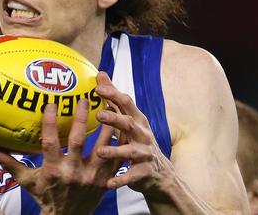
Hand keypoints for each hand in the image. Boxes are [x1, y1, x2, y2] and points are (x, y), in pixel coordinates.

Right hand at [0, 99, 120, 214]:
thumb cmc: (46, 196)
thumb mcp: (27, 182)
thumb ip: (10, 163)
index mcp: (53, 170)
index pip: (51, 142)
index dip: (51, 122)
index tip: (51, 103)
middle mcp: (73, 172)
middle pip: (79, 140)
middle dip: (82, 117)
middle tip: (84, 97)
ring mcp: (92, 176)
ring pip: (103, 146)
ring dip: (107, 125)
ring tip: (109, 105)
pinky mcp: (106, 179)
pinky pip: (116, 157)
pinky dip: (120, 141)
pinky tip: (123, 125)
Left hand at [94, 72, 175, 196]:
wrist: (160, 173)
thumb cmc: (137, 140)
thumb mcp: (128, 118)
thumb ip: (113, 98)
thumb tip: (100, 74)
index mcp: (137, 120)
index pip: (126, 103)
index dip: (113, 94)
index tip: (97, 88)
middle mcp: (143, 134)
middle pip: (129, 124)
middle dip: (115, 119)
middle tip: (99, 114)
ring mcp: (145, 153)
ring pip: (130, 151)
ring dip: (115, 151)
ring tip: (100, 152)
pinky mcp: (145, 172)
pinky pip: (132, 176)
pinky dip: (121, 180)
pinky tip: (108, 184)